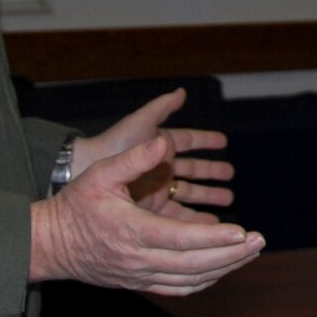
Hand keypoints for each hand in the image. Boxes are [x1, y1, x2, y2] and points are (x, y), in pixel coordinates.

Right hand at [30, 133, 263, 294]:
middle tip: (259, 242)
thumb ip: (134, 158)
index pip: (181, 240)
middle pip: (193, 265)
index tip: (242, 232)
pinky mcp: (139, 283)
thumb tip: (163, 141)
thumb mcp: (100, 173)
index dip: (214, 238)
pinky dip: (205, 280)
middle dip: (231, 255)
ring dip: (224, 268)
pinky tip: (224, 268)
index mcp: (131, 231)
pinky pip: (179, 288)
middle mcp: (138, 259)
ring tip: (250, 253)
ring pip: (190, 280)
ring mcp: (139, 275)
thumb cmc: (75, 206)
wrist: (49, 245)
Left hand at [73, 88, 235, 217]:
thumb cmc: (113, 145)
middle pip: (193, 169)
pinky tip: (209, 224)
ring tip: (227, 201)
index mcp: (159, 145)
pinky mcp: (152, 209)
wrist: (85, 172)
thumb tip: (182, 92)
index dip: (207, 141)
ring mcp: (157, 188)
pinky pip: (179, 214)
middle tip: (230, 176)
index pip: (189, 141)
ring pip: (190, 193)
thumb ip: (162, 108)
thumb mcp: (140, 122)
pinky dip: (195, 219)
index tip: (223, 143)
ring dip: (208, 196)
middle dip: (212, 173)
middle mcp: (160, 167)